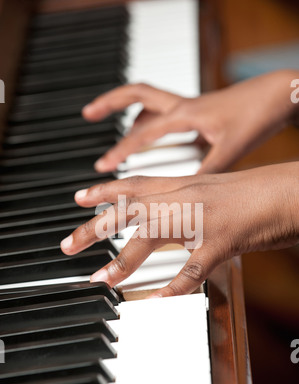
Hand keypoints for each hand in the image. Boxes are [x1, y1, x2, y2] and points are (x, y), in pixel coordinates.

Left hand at [61, 162, 298, 296]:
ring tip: (99, 280)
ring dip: (121, 261)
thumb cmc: (256, 191)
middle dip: (94, 227)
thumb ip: (188, 199)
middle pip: (129, 210)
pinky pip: (191, 270)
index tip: (79, 197)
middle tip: (67, 244)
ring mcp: (201, 220)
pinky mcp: (221, 243)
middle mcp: (186, 198)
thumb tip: (168, 211)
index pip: (135, 184)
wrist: (289, 190)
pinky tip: (155, 302)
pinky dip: (172, 288)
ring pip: (150, 237)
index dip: (104, 190)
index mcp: (184, 185)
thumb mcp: (214, 188)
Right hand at [82, 70, 297, 173]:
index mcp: (185, 116)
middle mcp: (182, 106)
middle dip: (109, 102)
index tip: (102, 166)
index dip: (120, 150)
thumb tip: (184, 196)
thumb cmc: (255, 118)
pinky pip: (162, 110)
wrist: (276, 95)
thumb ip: (204, 172)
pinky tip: (146, 130)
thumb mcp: (228, 151)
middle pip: (135, 94)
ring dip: (125, 108)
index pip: (143, 133)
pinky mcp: (196, 110)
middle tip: (88, 112)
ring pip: (148, 99)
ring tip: (106, 118)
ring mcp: (188, 106)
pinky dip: (147, 118)